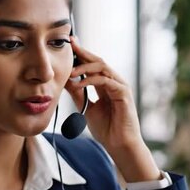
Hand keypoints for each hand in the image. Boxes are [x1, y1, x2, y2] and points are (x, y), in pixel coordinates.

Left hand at [64, 36, 159, 181]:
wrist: (119, 145)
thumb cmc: (106, 129)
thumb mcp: (86, 107)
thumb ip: (77, 93)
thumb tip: (65, 80)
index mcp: (106, 84)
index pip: (92, 65)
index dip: (81, 54)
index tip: (69, 45)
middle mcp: (114, 82)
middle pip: (98, 61)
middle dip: (83, 52)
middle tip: (70, 45)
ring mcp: (120, 86)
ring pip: (102, 67)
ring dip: (84, 67)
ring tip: (70, 72)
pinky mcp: (123, 93)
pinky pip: (106, 81)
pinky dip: (91, 81)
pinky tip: (79, 85)